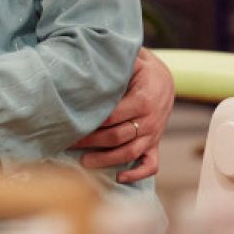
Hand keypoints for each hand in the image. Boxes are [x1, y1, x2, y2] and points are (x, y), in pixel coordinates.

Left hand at [71, 48, 173, 182]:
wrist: (164, 79)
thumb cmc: (139, 68)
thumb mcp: (130, 60)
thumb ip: (113, 63)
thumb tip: (87, 55)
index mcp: (142, 100)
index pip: (112, 117)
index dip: (91, 123)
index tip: (70, 124)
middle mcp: (150, 120)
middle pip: (117, 137)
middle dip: (91, 142)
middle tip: (69, 143)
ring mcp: (154, 134)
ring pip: (130, 153)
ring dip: (107, 160)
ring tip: (84, 163)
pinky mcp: (155, 143)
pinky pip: (151, 164)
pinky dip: (137, 174)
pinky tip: (119, 178)